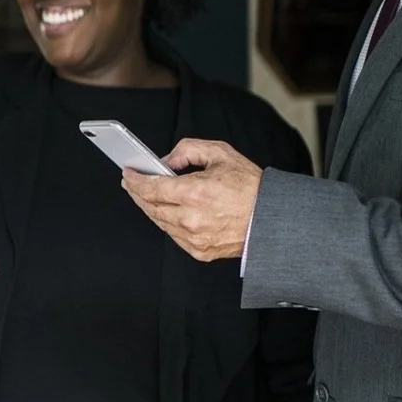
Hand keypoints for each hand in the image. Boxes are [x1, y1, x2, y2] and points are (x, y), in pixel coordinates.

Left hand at [120, 138, 261, 261]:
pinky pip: (173, 235)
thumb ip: (189, 150)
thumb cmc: (251, 187)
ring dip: (150, 208)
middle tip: (132, 183)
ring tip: (146, 195)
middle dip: (137, 193)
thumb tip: (166, 161)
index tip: (128, 174)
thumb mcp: (222, 154)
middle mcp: (192, 218)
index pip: (151, 188)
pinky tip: (165, 211)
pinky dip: (167, 222)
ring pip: (159, 222)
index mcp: (196, 193)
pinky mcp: (199, 251)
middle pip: (150, 206)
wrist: (273, 219)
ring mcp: (194, 238)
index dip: (135, 180)